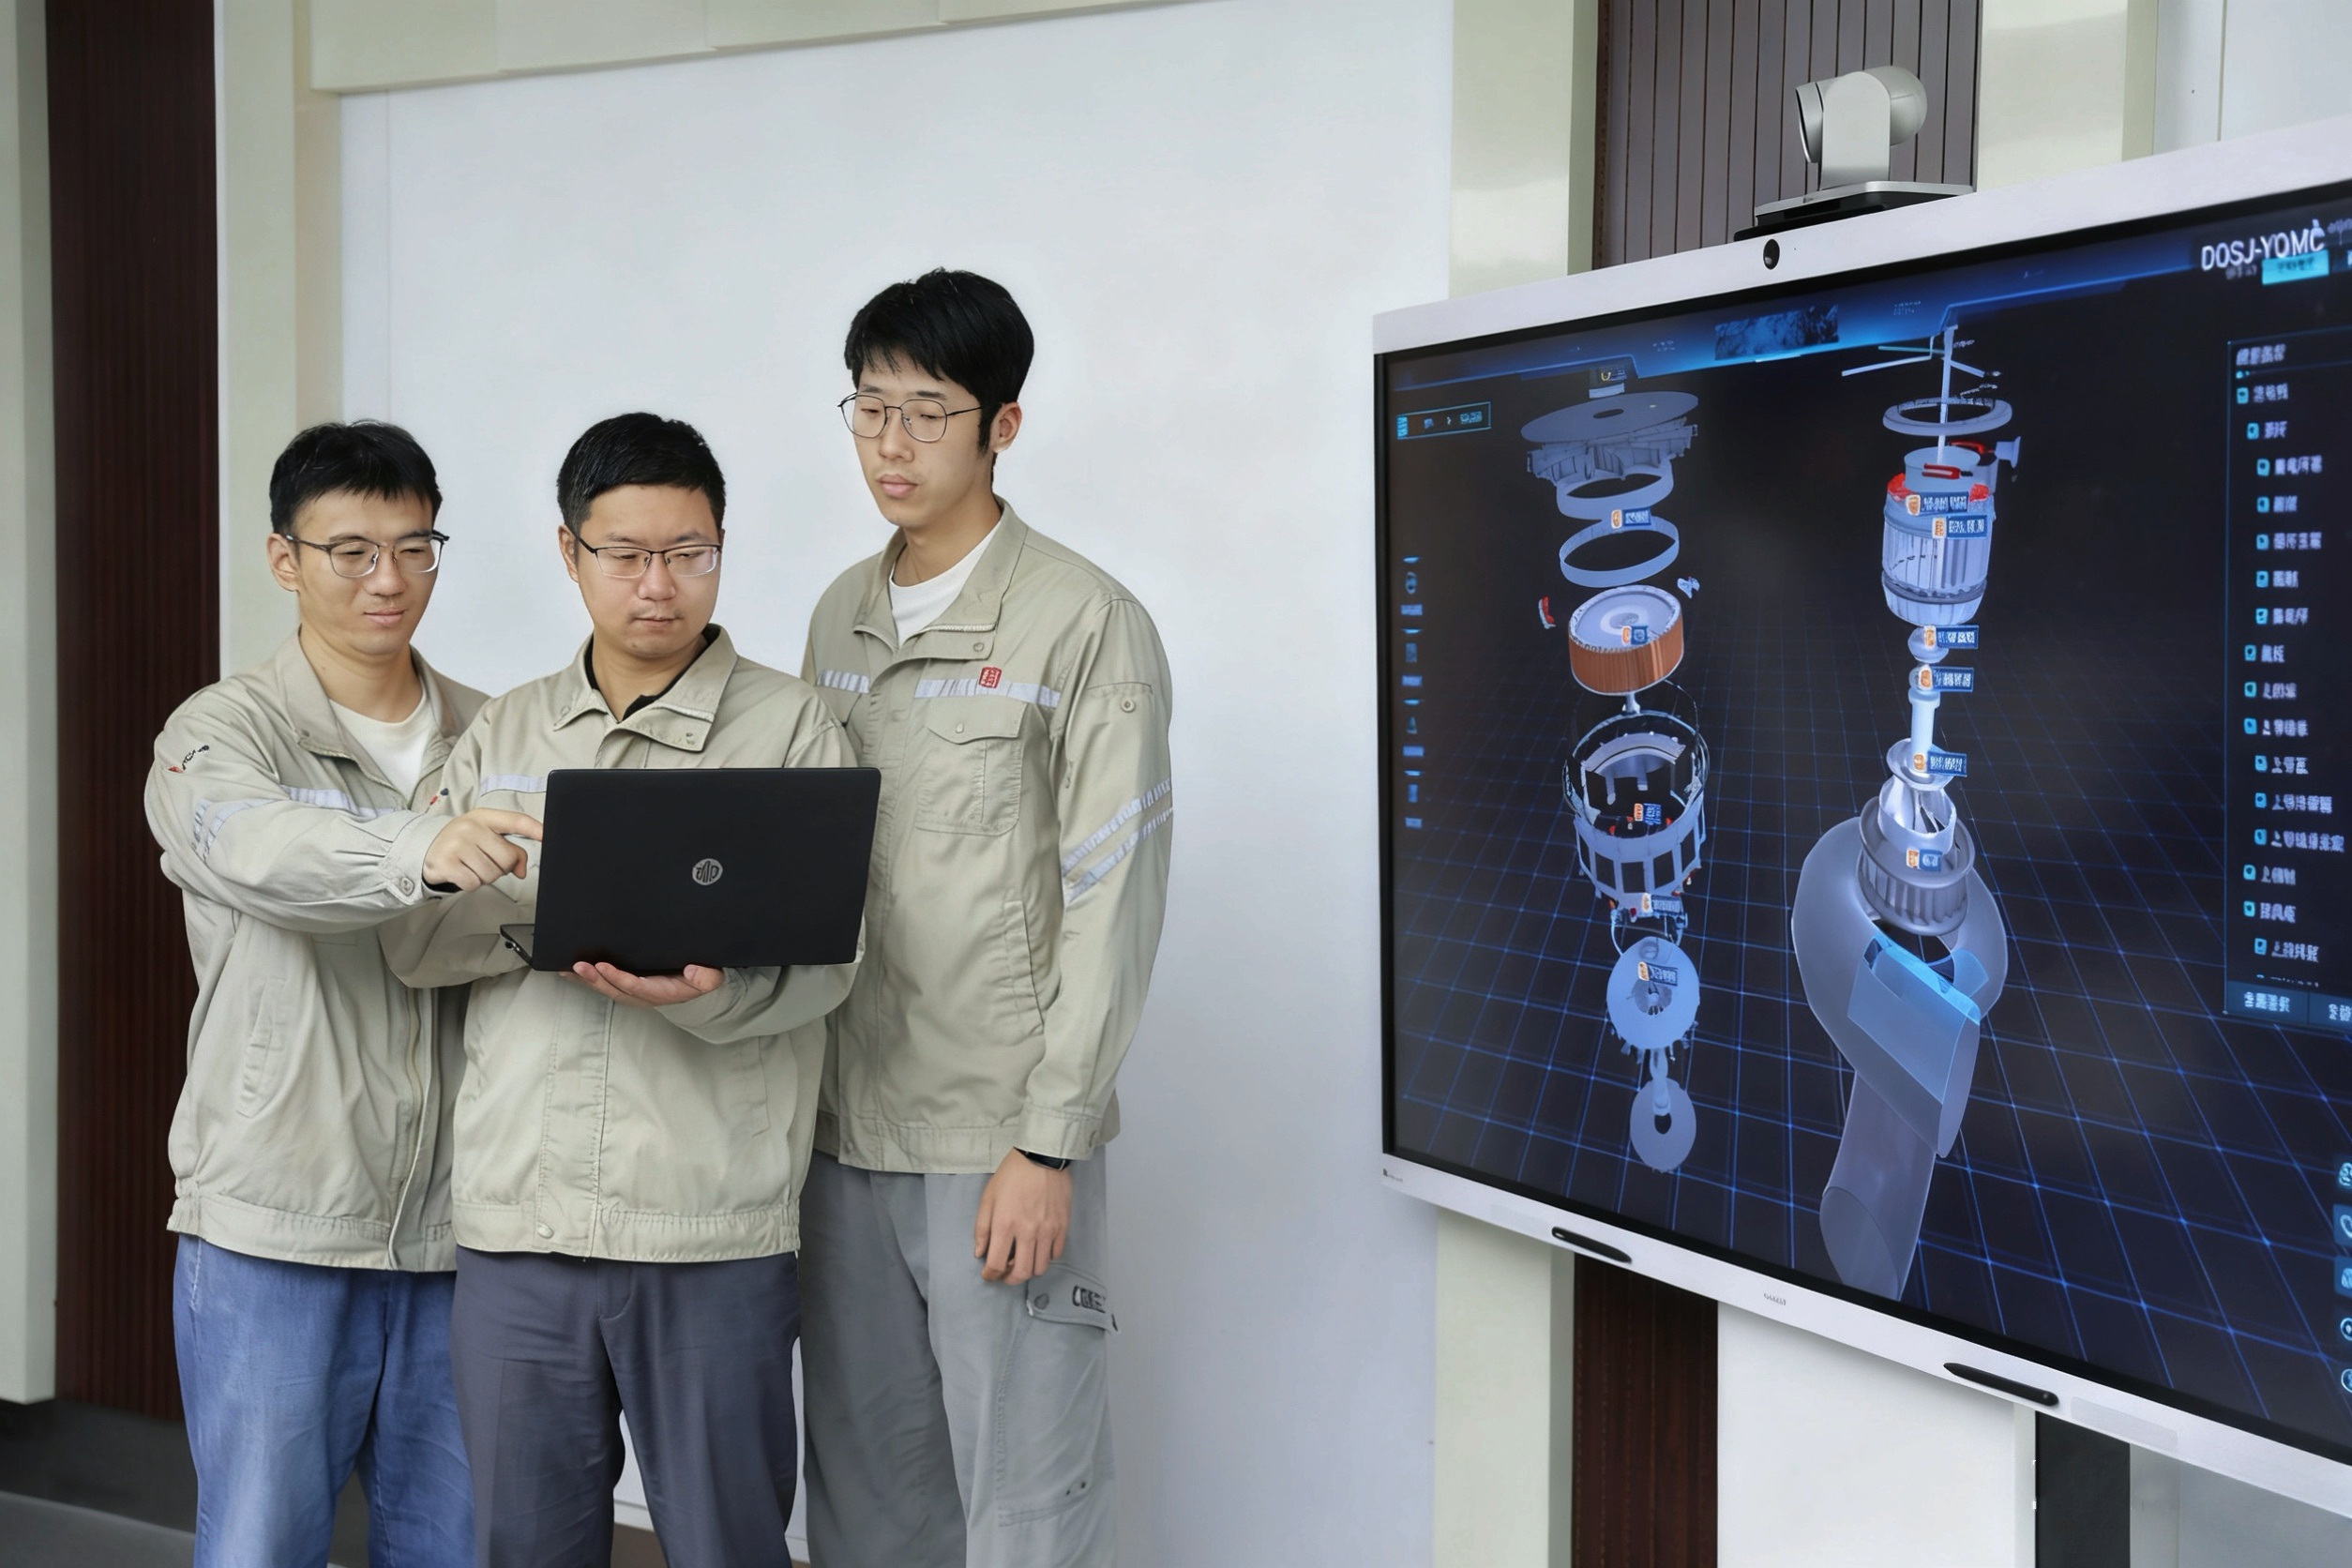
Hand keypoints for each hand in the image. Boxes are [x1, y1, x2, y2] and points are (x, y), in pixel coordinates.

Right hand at [423, 809, 540, 890]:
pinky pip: (474, 883)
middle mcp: (470, 827)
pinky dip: (471, 884)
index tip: (547, 835)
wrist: (429, 849)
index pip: (516, 821)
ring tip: (472, 866)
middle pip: (507, 858)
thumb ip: (510, 850)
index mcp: (485, 817)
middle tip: (485, 860)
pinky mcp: (445, 863)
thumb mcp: (487, 837)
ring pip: (492, 874)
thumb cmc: (464, 843)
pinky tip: (462, 873)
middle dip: (501, 866)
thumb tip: (521, 871)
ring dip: (485, 877)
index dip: (534, 828)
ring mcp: (456, 844)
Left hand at [565, 962, 725, 1008]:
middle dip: (595, 978)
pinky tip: (569, 971)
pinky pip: (603, 984)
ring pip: (605, 988)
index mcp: (661, 992)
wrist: (695, 987)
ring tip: (567, 968)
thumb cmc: (700, 980)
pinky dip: (585, 979)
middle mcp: (642, 995)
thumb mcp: (710, 978)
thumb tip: (692, 970)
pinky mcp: (625, 987)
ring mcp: (632, 993)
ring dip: (586, 980)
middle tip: (579, 965)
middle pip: (614, 989)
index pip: (635, 986)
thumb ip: (706, 977)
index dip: (617, 977)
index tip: (602, 965)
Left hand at [973, 1148, 1070, 1284]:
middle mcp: (1027, 1232)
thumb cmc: (1011, 1175)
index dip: (990, 1275)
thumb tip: (980, 1253)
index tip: (988, 1274)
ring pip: (1040, 1267)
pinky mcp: (1062, 1226)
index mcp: (1005, 1225)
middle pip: (1021, 1273)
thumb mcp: (988, 1198)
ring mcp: (1047, 1230)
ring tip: (1022, 1261)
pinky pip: (1055, 1254)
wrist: (1041, 1156)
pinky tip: (1038, 1248)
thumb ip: (981, 1228)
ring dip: (1028, 1270)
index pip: (996, 1264)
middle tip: (1005, 1274)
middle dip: (1010, 1279)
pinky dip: (1045, 1257)